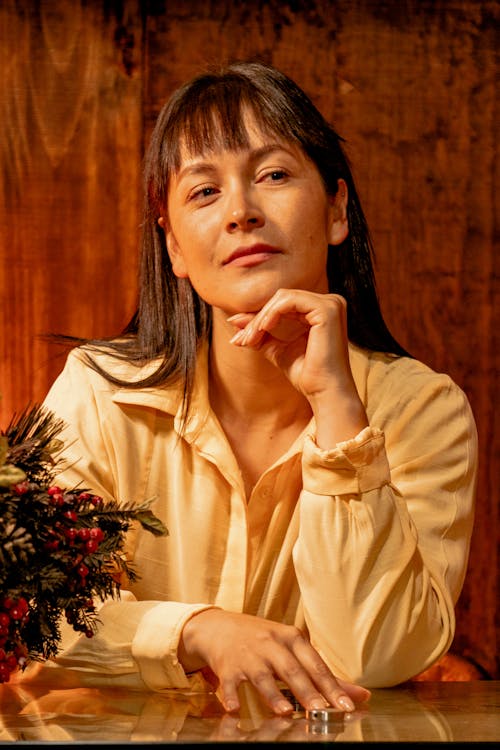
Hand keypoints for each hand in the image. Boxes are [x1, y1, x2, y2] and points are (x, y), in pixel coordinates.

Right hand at [178, 609, 369, 715]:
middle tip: (321, 712)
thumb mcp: (292, 649)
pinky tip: (234, 708)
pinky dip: (231, 694)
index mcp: (291, 638)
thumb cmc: (264, 641)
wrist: (219, 627)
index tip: (347, 706)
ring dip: (273, 694)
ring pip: (262, 676)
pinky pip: (229, 682)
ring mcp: (248, 654)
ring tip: (286, 712)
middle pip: (292, 669)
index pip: (315, 664)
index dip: (331, 686)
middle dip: (308, 691)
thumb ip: (324, 674)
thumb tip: (362, 695)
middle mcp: (271, 643)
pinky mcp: (227, 666)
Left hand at [228, 289, 367, 445]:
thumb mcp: (277, 349)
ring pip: (283, 298)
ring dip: (262, 318)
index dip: (258, 318)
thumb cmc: (306, 375)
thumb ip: (260, 332)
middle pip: (281, 298)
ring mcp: (331, 304)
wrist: (324, 392)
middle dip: (257, 319)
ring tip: (251, 338)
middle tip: (242, 340)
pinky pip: (289, 301)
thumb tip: (234, 320)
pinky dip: (271, 314)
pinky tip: (263, 329)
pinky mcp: (327, 309)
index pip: (283, 304)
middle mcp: (330, 302)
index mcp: (321, 310)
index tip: (239, 337)